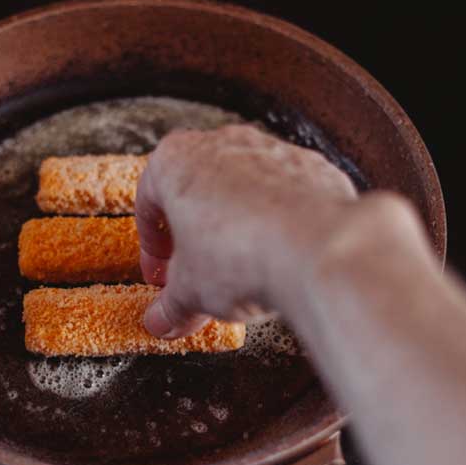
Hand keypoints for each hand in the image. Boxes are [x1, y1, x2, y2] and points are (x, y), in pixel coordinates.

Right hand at [135, 124, 361, 337]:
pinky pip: (286, 195)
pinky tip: (280, 258)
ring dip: (237, 228)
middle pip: (198, 193)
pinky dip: (279, 222)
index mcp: (176, 161)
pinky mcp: (311, 167)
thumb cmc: (240, 254)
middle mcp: (222, 144)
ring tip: (242, 271)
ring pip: (244, 191)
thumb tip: (163, 320)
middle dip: (196, 238)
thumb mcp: (190, 292)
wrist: (315, 248)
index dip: (153, 246)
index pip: (150, 203)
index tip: (161, 273)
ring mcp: (271, 151)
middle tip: (198, 275)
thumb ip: (171, 304)